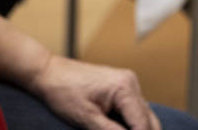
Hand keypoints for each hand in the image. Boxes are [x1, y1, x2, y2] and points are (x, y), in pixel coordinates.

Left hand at [27, 55, 160, 129]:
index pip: (143, 125)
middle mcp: (130, 82)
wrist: (48, 72)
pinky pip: (133, 110)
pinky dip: (130, 124)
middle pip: (149, 122)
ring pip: (143, 116)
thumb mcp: (88, 119)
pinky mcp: (120, 87)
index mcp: (124, 88)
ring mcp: (127, 83)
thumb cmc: (63, 92)